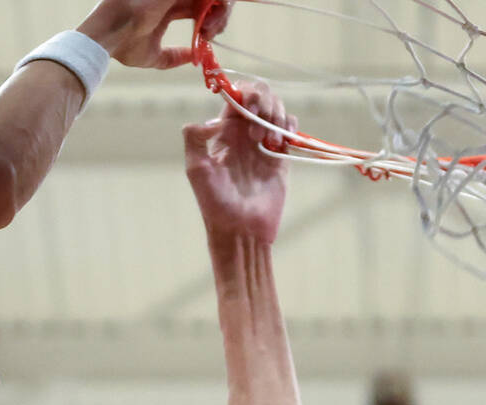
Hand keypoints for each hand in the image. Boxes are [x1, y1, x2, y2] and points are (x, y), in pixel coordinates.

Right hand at [78, 0, 233, 69]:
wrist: (110, 34)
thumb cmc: (124, 47)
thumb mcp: (155, 56)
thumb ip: (175, 56)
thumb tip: (193, 60)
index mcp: (163, 10)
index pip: (191, 9)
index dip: (204, 20)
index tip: (210, 34)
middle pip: (199, 1)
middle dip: (214, 13)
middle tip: (217, 28)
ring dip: (215, 7)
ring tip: (217, 21)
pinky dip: (210, 3)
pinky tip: (216, 9)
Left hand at [184, 83, 296, 242]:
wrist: (241, 229)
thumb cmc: (215, 202)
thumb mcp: (196, 169)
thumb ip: (195, 138)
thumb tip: (213, 120)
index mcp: (224, 131)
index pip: (236, 96)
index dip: (244, 93)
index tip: (247, 109)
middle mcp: (244, 132)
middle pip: (260, 96)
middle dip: (264, 101)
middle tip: (258, 126)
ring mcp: (264, 143)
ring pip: (277, 108)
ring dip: (276, 115)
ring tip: (268, 141)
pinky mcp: (282, 156)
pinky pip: (290, 129)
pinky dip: (290, 126)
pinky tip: (282, 141)